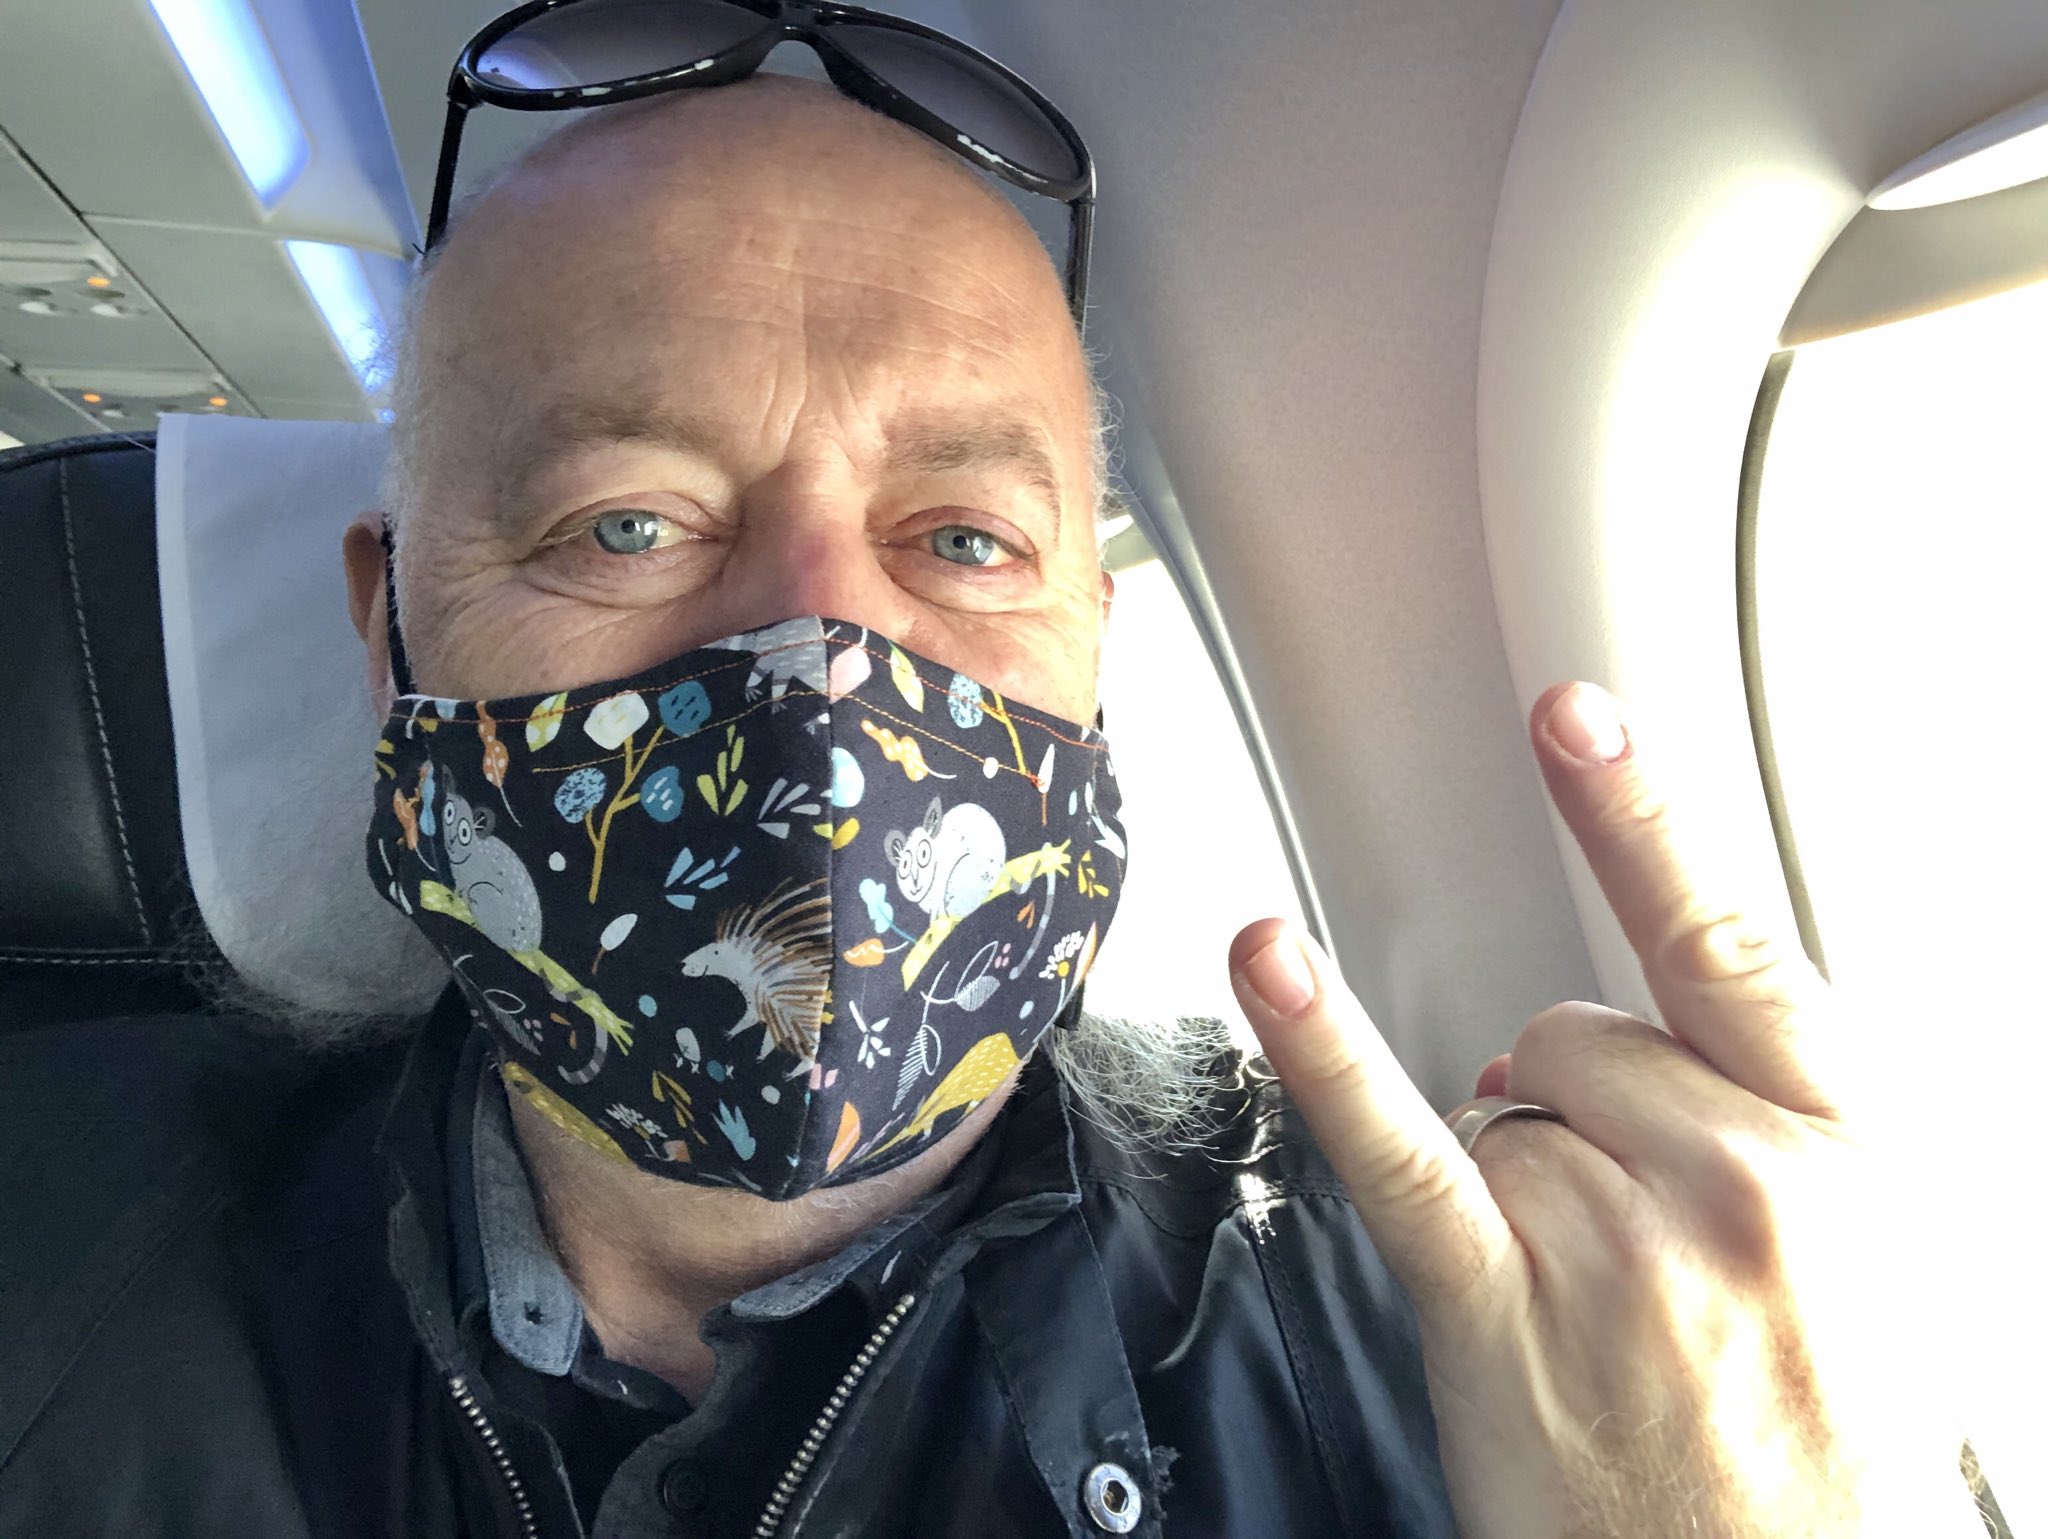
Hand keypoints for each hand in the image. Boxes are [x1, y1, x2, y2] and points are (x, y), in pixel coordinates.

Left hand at [1230, 683, 1974, 1537]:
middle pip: (1570, 1033)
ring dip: (1513, 1183)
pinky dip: (1323, 1049)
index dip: (1638, 816)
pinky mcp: (1498, 1301)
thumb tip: (1614, 1035)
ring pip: (1492, 1106)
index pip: (1721, 941)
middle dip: (1569, 1111)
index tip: (1574, 714)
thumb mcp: (1864, 1254)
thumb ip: (1762, 1112)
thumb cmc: (1812, 1436)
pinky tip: (1271, 962)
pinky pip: (1397, 1146)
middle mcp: (1731, 1177)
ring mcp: (1611, 1239)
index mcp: (1833, 1145)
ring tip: (1585, 1303)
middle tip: (1622, 1234)